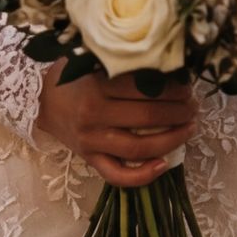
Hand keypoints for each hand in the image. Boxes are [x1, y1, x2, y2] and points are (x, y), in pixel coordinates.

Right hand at [35, 66, 197, 187]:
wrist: (43, 100)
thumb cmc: (77, 76)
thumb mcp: (96, 61)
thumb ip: (126, 64)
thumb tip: (172, 66)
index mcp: (98, 84)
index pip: (146, 89)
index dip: (175, 89)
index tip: (188, 87)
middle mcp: (93, 114)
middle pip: (148, 117)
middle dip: (180, 113)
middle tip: (193, 107)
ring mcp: (91, 140)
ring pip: (139, 148)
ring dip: (172, 140)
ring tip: (189, 128)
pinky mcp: (89, 159)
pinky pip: (117, 175)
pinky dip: (143, 176)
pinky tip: (164, 164)